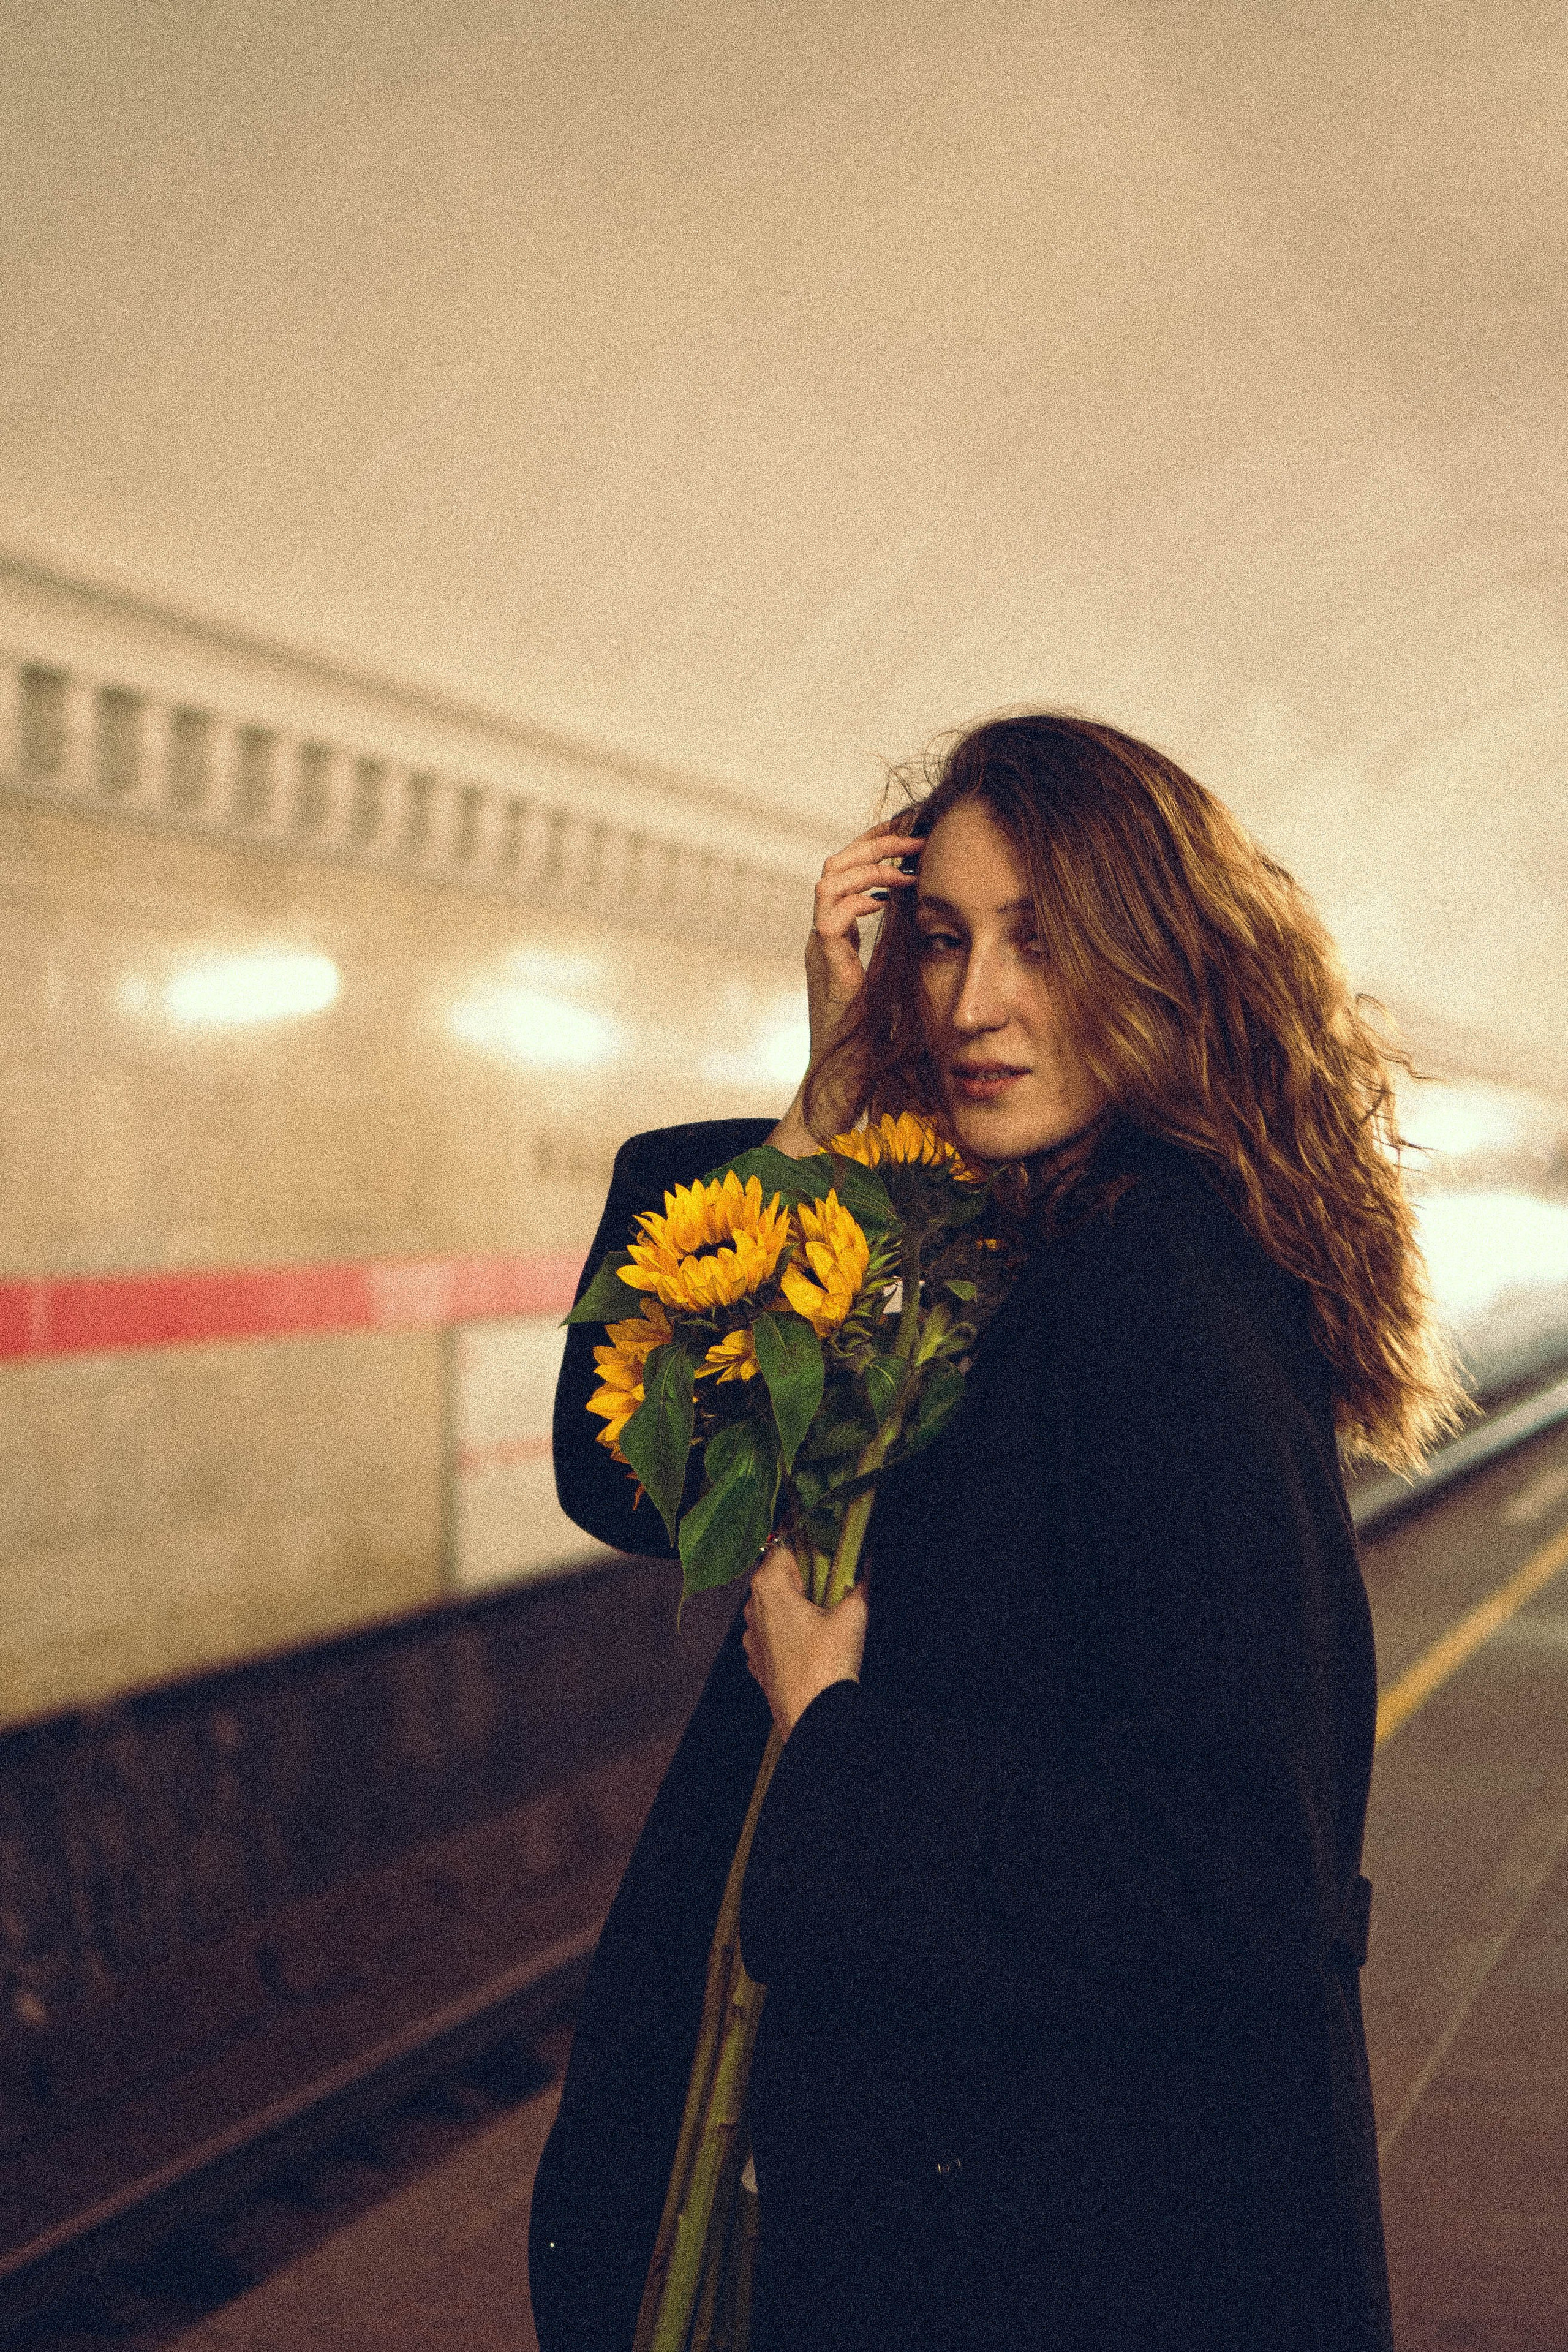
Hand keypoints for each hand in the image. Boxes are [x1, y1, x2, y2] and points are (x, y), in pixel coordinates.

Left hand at [742, 1543, 868, 1737]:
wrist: (814, 1717)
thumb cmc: (827, 1663)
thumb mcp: (853, 1616)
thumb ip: (860, 1585)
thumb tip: (868, 1566)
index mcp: (768, 1588)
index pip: (782, 1548)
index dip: (806, 1546)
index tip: (827, 1549)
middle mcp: (752, 1610)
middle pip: (775, 1578)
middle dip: (802, 1578)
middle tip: (832, 1583)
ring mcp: (752, 1639)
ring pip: (772, 1608)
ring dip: (794, 1606)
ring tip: (825, 1615)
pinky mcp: (758, 1664)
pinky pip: (772, 1635)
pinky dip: (789, 1632)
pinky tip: (812, 1643)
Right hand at [767, 823, 921, 1155]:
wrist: (847, 1082)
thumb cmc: (875, 1040)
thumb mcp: (897, 981)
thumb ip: (908, 950)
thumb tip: (943, 923)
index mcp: (840, 935)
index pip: (851, 871)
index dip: (879, 845)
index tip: (916, 831)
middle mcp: (825, 937)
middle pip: (835, 864)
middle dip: (875, 841)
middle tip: (917, 834)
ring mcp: (821, 951)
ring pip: (827, 881)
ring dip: (870, 865)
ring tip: (908, 865)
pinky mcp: (825, 970)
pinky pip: (830, 920)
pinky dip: (859, 902)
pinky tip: (889, 901)